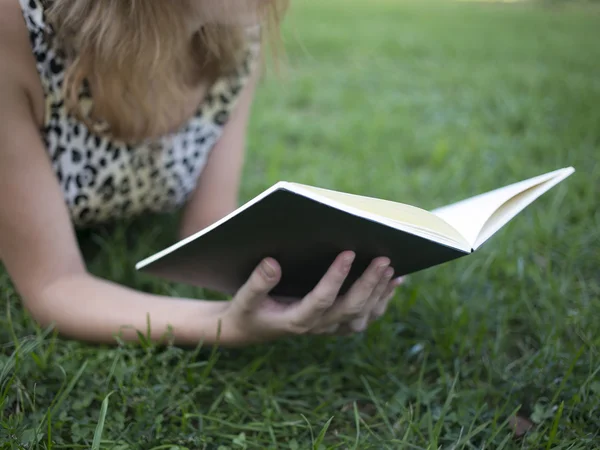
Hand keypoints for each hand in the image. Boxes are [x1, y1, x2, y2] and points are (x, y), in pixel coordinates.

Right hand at [219, 251, 402, 343]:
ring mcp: (330, 327)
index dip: (335, 278)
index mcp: (295, 321)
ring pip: (362, 316)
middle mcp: (317, 327)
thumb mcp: (244, 299)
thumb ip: (258, 283)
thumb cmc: (248, 310)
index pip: (321, 300)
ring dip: (379, 293)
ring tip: (392, 268)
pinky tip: (394, 281)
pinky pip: (365, 317)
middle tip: (383, 259)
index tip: (348, 253)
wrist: (251, 329)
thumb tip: (272, 262)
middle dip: (368, 284)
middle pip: (350, 309)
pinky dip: (382, 300)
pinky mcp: (337, 324)